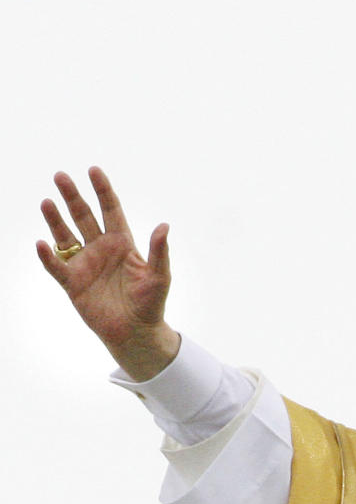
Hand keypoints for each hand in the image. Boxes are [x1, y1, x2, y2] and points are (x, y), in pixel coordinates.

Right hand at [37, 166, 179, 380]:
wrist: (136, 333)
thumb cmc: (151, 304)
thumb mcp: (159, 276)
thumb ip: (159, 252)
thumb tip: (164, 226)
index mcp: (122, 244)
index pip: (111, 211)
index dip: (103, 191)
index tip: (94, 170)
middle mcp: (101, 249)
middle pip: (84, 217)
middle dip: (73, 197)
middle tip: (61, 176)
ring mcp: (85, 264)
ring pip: (66, 236)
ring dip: (56, 219)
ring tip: (47, 202)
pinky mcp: (73, 283)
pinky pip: (56, 266)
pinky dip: (48, 256)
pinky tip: (42, 243)